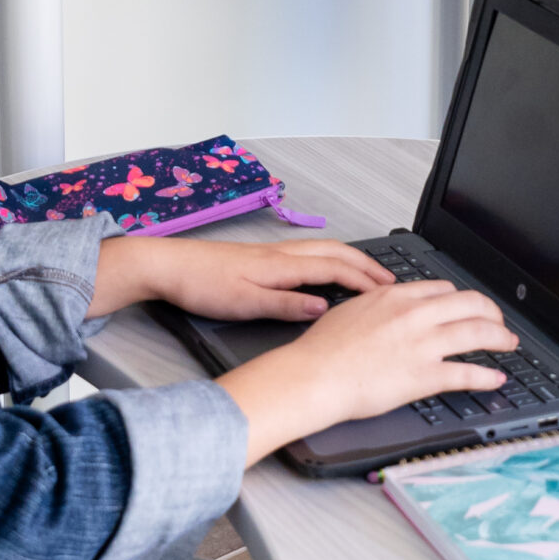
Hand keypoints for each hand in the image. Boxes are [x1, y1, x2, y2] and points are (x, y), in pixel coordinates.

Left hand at [86, 232, 389, 322]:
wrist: (167, 265)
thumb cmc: (201, 284)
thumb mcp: (245, 303)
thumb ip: (286, 306)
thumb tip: (322, 309)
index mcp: (282, 265)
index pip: (335, 268)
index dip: (365, 280)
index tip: (389, 293)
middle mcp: (281, 253)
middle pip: (336, 252)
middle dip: (367, 265)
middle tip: (391, 281)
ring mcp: (272, 252)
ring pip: (323, 249)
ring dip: (351, 259)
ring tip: (369, 274)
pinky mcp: (261, 256)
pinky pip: (308, 253)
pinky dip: (330, 259)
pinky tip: (328, 270)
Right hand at [218, 277, 517, 466]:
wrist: (315, 375)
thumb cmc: (323, 349)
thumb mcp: (350, 309)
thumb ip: (376, 305)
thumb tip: (384, 307)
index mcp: (396, 297)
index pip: (443, 289)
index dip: (462, 298)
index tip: (467, 306)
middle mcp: (415, 315)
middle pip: (470, 303)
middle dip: (492, 312)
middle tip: (499, 322)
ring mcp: (423, 345)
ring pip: (478, 332)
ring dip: (500, 338)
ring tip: (509, 344)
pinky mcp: (425, 375)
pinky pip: (467, 373)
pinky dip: (487, 376)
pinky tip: (496, 378)